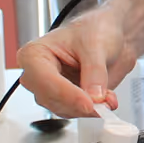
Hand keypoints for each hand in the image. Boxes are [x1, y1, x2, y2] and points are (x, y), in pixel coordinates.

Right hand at [15, 10, 135, 117]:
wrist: (109, 35)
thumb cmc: (94, 30)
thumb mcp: (96, 44)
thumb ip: (95, 71)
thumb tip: (94, 96)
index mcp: (34, 54)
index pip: (44, 80)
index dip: (67, 94)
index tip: (89, 102)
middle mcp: (37, 75)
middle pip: (51, 99)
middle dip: (79, 103)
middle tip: (103, 103)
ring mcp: (51, 90)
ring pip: (63, 110)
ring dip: (88, 108)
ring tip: (108, 97)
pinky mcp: (66, 101)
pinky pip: (76, 113)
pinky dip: (93, 110)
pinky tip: (106, 100)